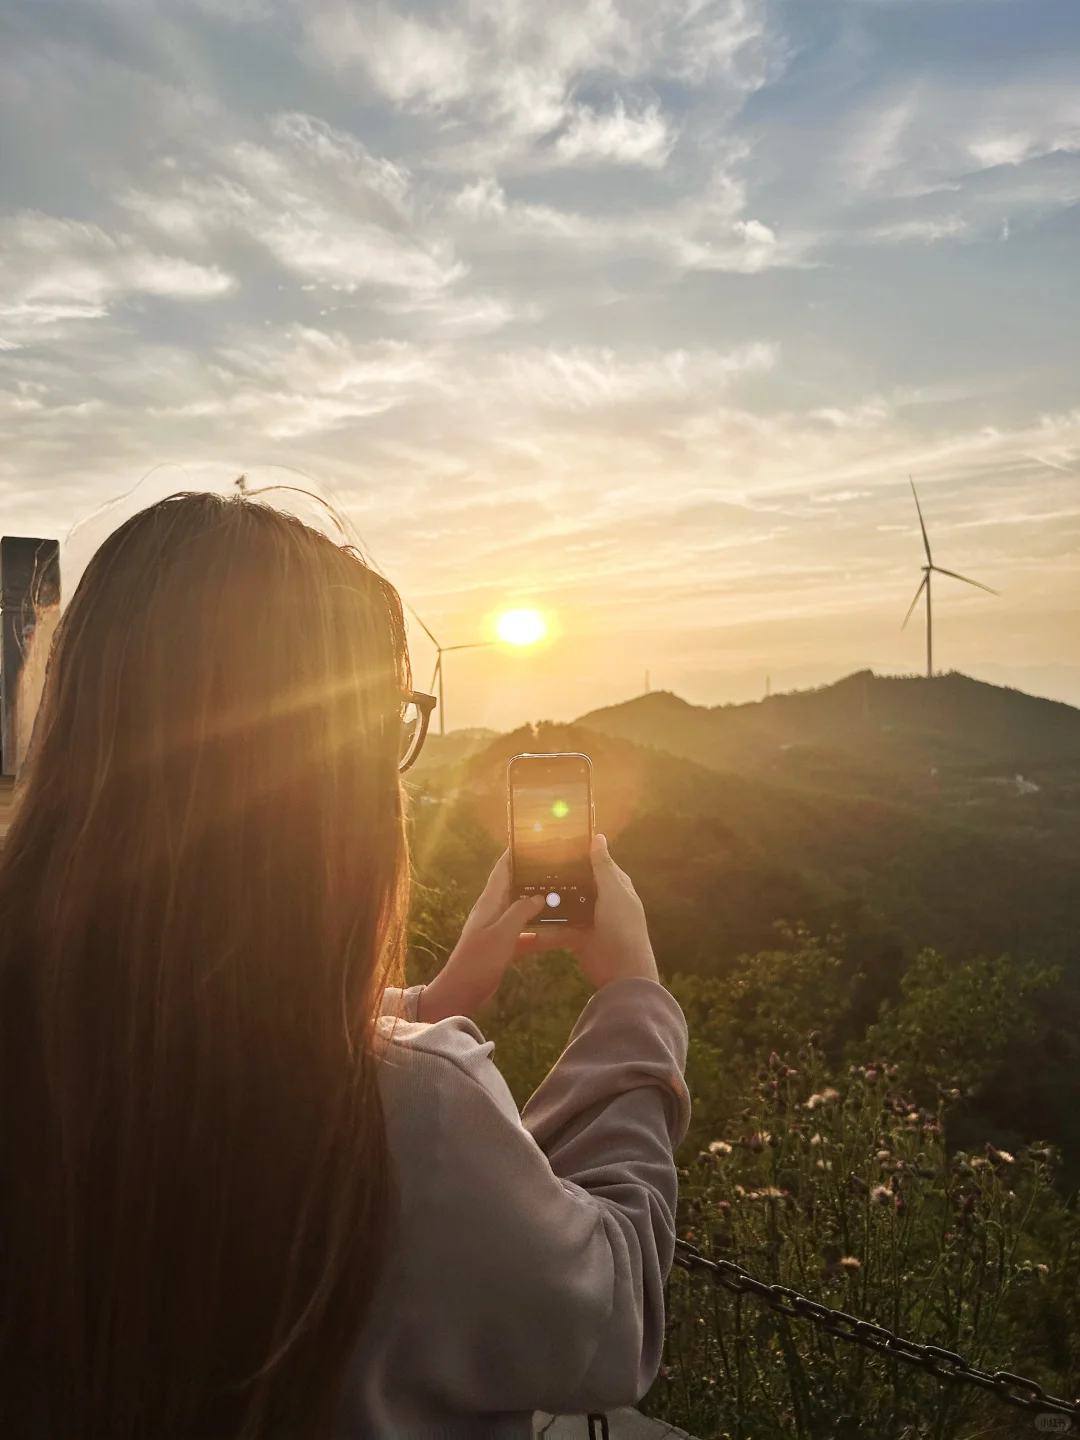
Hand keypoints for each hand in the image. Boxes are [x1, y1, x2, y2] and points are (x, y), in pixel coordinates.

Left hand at [416, 852, 545, 1022]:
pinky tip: (561, 931)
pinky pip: (527, 933)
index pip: (502, 869)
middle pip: (516, 887)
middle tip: (558, 866)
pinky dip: (541, 931)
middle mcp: (494, 911)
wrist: (462, 992)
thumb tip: (540, 896)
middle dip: (534, 876)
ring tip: (565, 894)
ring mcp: (499, 928)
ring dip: (541, 904)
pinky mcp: (504, 945)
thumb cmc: (478, 960)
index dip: (515, 853)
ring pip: (524, 910)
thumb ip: (520, 912)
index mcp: (489, 902)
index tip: (533, 839)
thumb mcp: (502, 934)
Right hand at [532, 833, 658, 989]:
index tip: (553, 841)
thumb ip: (603, 867)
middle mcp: (601, 898)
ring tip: (521, 886)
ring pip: (564, 904)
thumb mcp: (613, 892)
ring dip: (548, 899)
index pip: (595, 861)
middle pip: (576, 882)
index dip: (578, 852)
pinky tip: (524, 917)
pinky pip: (557, 927)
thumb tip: (598, 837)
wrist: (622, 971)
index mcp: (614, 885)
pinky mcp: (576, 935)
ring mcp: (588, 918)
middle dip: (557, 875)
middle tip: (529, 863)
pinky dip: (544, 926)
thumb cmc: (623, 926)